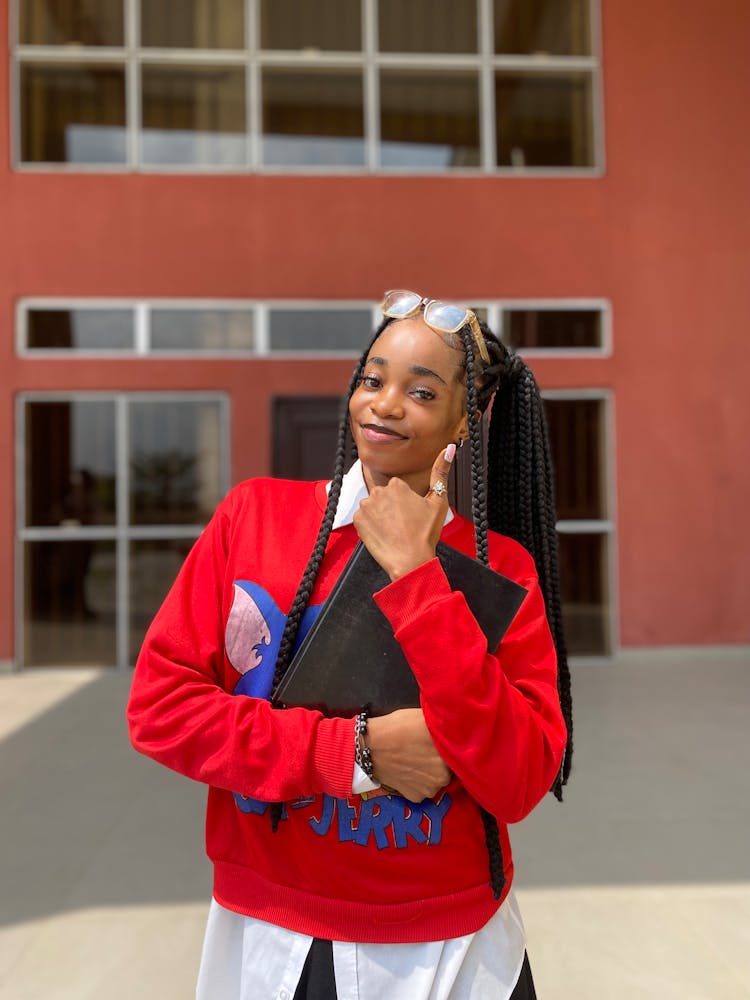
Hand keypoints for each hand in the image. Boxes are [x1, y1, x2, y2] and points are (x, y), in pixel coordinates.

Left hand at [353, 445, 455, 580]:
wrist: (410, 560)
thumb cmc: (425, 534)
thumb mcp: (438, 501)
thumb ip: (441, 472)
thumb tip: (449, 448)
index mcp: (397, 485)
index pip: (397, 489)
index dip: (405, 503)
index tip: (411, 515)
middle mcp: (378, 492)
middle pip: (384, 497)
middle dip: (391, 508)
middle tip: (403, 525)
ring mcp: (366, 506)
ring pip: (373, 507)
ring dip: (380, 516)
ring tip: (393, 530)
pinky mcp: (357, 521)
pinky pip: (363, 519)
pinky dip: (370, 526)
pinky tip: (383, 534)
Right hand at [365, 708, 450, 801]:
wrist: (370, 747)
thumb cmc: (397, 727)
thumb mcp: (424, 719)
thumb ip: (441, 728)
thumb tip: (452, 728)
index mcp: (449, 755)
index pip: (456, 752)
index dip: (446, 747)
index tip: (436, 742)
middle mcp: (443, 776)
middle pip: (446, 768)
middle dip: (437, 761)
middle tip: (423, 750)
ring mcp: (429, 789)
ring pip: (434, 780)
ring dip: (427, 773)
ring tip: (412, 760)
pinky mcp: (415, 797)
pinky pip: (421, 789)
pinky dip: (416, 782)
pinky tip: (406, 770)